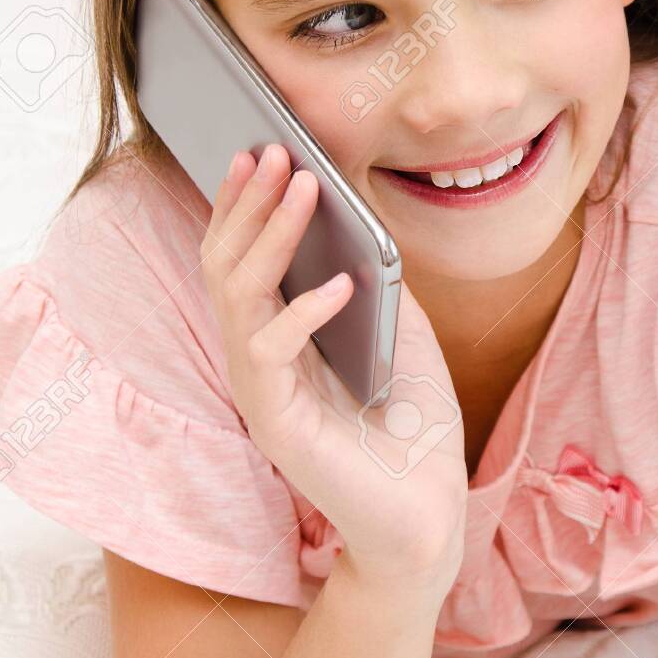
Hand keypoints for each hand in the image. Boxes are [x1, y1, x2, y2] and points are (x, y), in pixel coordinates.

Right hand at [200, 143, 467, 593]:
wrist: (429, 507)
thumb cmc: (414, 419)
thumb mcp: (398, 327)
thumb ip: (372, 276)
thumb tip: (358, 214)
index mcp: (282, 334)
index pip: (245, 258)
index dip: (247, 204)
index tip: (262, 150)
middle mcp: (259, 358)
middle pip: (228, 268)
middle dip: (248, 204)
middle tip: (270, 151)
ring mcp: (262, 391)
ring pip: (240, 299)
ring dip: (269, 236)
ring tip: (302, 186)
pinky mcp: (277, 424)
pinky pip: (272, 355)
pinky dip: (306, 312)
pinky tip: (342, 283)